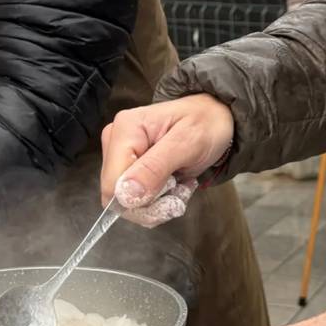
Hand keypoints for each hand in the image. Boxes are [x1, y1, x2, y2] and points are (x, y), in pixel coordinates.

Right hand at [100, 94, 233, 226]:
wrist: (214, 120)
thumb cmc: (204, 124)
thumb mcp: (187, 143)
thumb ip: (155, 168)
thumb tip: (125, 195)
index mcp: (125, 129)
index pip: (112, 185)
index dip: (140, 200)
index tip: (172, 191)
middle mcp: (115, 143)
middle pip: (118, 198)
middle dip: (153, 204)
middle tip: (180, 190)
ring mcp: (121, 159)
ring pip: (128, 204)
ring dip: (159, 205)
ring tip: (180, 186)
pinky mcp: (129, 172)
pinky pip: (136, 203)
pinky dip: (159, 203)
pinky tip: (174, 186)